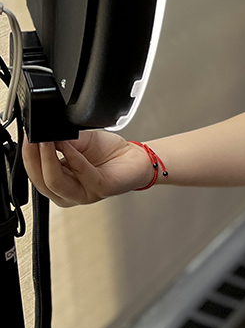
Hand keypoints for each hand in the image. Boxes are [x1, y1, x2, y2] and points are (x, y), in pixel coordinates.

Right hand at [22, 132, 155, 206]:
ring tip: (47, 140)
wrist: (134, 157)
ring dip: (48, 158)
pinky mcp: (99, 190)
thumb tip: (43, 132)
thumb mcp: (79, 141)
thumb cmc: (108, 152)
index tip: (27, 136)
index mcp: (59, 182)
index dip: (28, 155)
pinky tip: (69, 145)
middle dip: (34, 157)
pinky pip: (80, 174)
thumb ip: (61, 140)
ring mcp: (82, 194)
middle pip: (40, 180)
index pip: (34, 173)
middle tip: (34, 138)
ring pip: (54, 181)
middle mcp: (67, 193)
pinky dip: (73, 157)